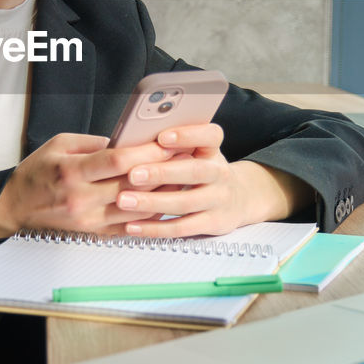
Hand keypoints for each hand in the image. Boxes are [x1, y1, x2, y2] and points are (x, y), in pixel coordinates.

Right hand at [0, 133, 175, 241]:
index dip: (147, 152)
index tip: (167, 143)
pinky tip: (165, 201)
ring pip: (137, 209)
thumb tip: (126, 140)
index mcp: (72, 171)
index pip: (118, 161)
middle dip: (162, 170)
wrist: (15, 207)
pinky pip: (131, 226)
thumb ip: (93, 141)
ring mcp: (89, 219)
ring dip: (163, 194)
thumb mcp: (58, 144)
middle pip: (133, 185)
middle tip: (184, 157)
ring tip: (182, 179)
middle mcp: (82, 198)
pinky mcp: (94, 232)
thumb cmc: (36, 173)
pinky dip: (150, 215)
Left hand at [112, 124, 313, 237]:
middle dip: (161, 173)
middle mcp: (219, 173)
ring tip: (124, 200)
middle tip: (132, 174)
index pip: (210, 136)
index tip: (161, 137)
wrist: (239, 199)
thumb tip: (133, 142)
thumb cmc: (203, 171)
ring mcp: (219, 200)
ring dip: (152, 202)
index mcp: (212, 150)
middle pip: (194, 171)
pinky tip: (132, 225)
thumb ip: (173, 147)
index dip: (187, 136)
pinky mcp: (213, 224)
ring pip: (184, 203)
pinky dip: (155, 228)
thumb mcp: (197, 152)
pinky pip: (181, 228)